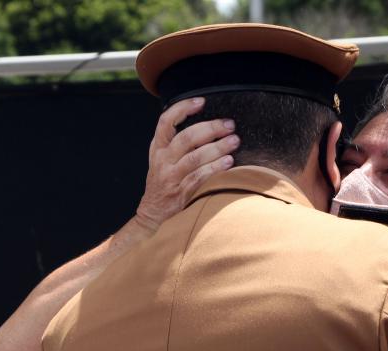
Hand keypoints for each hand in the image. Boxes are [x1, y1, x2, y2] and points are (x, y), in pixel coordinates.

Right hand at [135, 97, 239, 231]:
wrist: (152, 212)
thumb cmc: (164, 181)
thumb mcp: (163, 158)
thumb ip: (177, 142)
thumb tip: (207, 125)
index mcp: (157, 147)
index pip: (166, 121)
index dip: (183, 108)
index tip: (201, 101)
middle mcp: (162, 160)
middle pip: (186, 138)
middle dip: (210, 129)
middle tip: (229, 125)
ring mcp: (171, 177)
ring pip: (195, 158)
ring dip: (217, 148)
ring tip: (234, 141)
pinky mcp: (181, 192)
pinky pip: (200, 177)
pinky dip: (215, 169)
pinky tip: (229, 163)